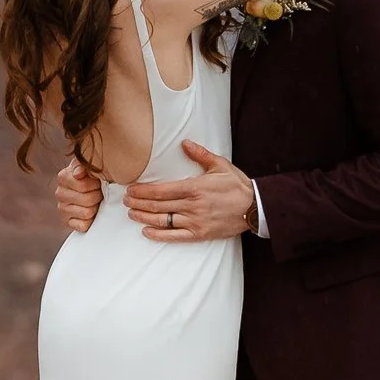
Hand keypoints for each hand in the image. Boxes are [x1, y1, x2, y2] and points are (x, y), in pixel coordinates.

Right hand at [54, 157, 101, 233]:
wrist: (91, 190)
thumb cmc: (92, 176)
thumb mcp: (89, 165)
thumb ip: (83, 164)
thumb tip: (78, 173)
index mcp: (63, 177)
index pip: (83, 185)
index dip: (95, 184)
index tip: (97, 182)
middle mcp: (59, 193)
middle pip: (87, 200)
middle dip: (97, 196)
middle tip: (98, 193)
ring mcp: (62, 209)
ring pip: (87, 213)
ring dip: (95, 208)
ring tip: (94, 202)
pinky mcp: (67, 223)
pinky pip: (83, 226)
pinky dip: (90, 221)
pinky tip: (90, 214)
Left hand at [126, 139, 256, 240]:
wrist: (254, 208)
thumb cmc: (236, 185)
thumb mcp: (219, 165)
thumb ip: (200, 154)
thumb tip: (184, 143)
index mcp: (195, 188)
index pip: (162, 190)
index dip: (144, 191)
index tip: (131, 189)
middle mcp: (192, 206)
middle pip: (158, 206)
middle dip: (139, 203)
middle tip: (125, 201)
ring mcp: (195, 221)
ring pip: (163, 221)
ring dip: (144, 218)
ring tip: (131, 214)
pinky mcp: (200, 234)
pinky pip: (175, 236)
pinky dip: (159, 235)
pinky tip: (146, 232)